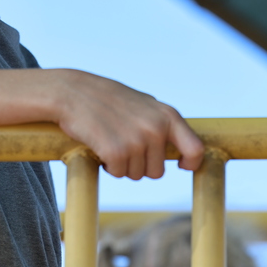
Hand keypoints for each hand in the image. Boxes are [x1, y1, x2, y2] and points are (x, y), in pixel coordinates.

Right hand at [52, 69, 203, 178]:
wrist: (71, 92)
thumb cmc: (106, 98)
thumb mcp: (142, 104)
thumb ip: (162, 123)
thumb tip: (183, 148)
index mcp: (167, 116)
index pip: (195, 149)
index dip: (191, 163)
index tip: (182, 166)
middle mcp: (156, 129)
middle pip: (157, 171)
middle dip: (140, 164)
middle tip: (123, 143)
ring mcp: (137, 141)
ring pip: (136, 175)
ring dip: (122, 165)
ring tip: (109, 140)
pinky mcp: (116, 152)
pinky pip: (118, 173)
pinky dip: (108, 166)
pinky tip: (100, 147)